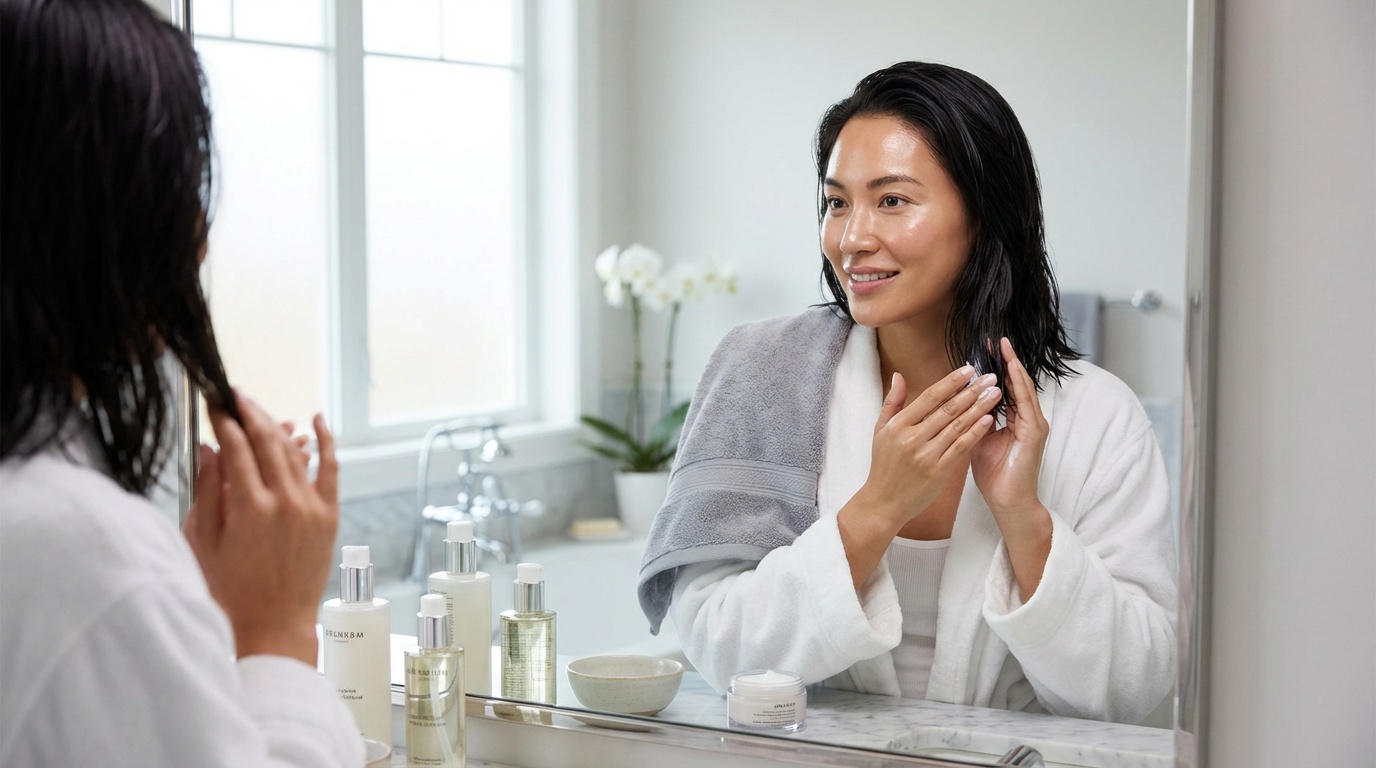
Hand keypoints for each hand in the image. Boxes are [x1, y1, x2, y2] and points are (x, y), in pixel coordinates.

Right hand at [183, 393, 339, 664]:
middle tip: (234, 395)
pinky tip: (316, 420)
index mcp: (250, 508)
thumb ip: (208, 492)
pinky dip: (325, 442)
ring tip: (257, 409)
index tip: (214, 405)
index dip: (223, 421)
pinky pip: (330, 470)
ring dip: (276, 425)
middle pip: (267, 440)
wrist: (274, 626)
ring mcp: (312, 508)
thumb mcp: (204, 543)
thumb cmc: (231, 592)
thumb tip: (209, 448)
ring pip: (294, 452)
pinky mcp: (329, 517)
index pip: (236, 447)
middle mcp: (285, 502)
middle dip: (249, 413)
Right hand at [862, 365, 1002, 528]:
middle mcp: (912, 438)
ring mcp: (926, 455)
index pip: (929, 397)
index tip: (968, 370)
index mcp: (899, 425)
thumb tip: (899, 376)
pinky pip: (961, 447)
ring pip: (957, 426)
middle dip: (972, 391)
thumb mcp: (880, 431)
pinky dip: (975, 432)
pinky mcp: (938, 471)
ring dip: (979, 408)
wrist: (884, 502)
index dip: (951, 382)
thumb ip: (892, 402)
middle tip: (990, 377)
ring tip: (995, 394)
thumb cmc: (883, 465)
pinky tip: (988, 420)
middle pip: (947, 409)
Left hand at [970, 338, 1049, 518]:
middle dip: (1005, 361)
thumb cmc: (994, 474)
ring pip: (1023, 389)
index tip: (982, 349)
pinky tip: (1012, 371)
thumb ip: (972, 420)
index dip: (994, 368)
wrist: (1008, 502)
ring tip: (1004, 346)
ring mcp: (1033, 425)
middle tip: (994, 338)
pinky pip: (1026, 404)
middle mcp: (1025, 418)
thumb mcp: (977, 440)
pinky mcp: (1035, 433)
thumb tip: (958, 402)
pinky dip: (1019, 386)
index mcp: (1012, 419)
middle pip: (1014, 383)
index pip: (1002, 387)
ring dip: (1013, 367)